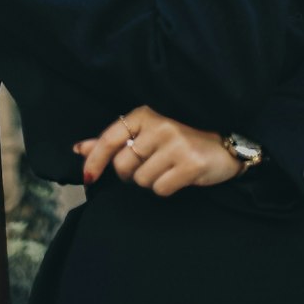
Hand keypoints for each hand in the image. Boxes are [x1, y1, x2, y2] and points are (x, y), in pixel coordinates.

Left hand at [74, 104, 243, 195]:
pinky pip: (160, 189)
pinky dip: (166, 189)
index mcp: (145, 114)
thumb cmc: (180, 140)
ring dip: (151, 181)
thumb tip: (79, 148)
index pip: (110, 137)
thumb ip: (114, 141)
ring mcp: (176, 143)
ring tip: (167, 168)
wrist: (223, 145)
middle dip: (130, 174)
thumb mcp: (146, 134)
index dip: (94, 160)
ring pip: (141, 180)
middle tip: (149, 166)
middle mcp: (160, 125)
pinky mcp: (190, 163)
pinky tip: (179, 176)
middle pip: (123, 165)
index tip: (87, 176)